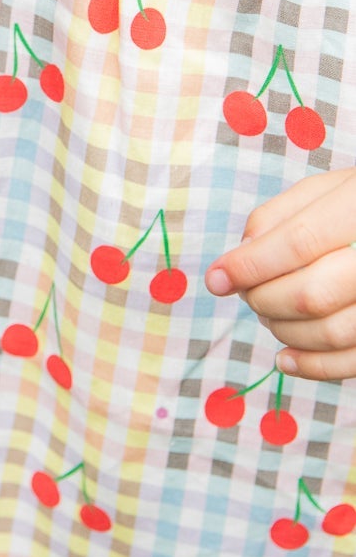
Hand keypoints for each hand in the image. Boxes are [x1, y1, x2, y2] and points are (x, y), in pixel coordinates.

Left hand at [206, 168, 355, 379]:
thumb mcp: (329, 189)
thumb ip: (280, 214)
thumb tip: (242, 252)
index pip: (299, 242)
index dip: (250, 264)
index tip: (216, 279)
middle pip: (311, 294)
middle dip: (263, 300)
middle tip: (247, 294)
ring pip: (331, 332)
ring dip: (283, 331)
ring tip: (267, 316)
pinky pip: (354, 362)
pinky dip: (313, 367)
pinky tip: (285, 358)